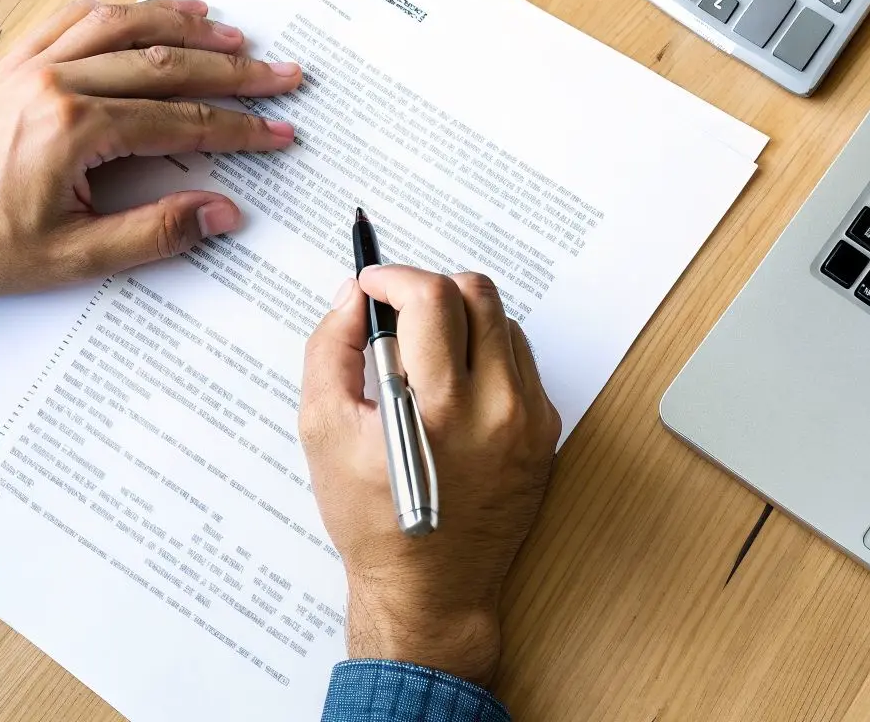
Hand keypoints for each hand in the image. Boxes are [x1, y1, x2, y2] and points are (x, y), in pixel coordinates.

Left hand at [0, 0, 301, 332]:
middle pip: (165, 63)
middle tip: (280, 74)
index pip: (180, 121)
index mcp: (74, 128)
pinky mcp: (15, 67)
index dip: (238, 128)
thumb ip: (155, 232)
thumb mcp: (74, 257)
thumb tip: (220, 211)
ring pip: (124, 26)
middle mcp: (56, 82)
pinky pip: (75, 19)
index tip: (278, 132)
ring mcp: (33, 67)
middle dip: (232, 71)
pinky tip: (149, 15)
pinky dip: (121, 12)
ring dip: (183, 27)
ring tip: (230, 34)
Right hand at [300, 265, 559, 686]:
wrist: (430, 592)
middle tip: (397, 314)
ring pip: (502, 322)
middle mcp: (497, 407)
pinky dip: (486, 357)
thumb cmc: (373, 523)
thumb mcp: (324, 432)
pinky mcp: (545, 433)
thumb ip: (331, 350)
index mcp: (440, 406)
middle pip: (476, 294)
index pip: (432, 297)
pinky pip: (520, 363)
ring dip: (460, 321)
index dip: (394, 277)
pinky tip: (453, 387)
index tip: (372, 285)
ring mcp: (530, 419)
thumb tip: (351, 299)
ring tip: (423, 357)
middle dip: (429, 290)